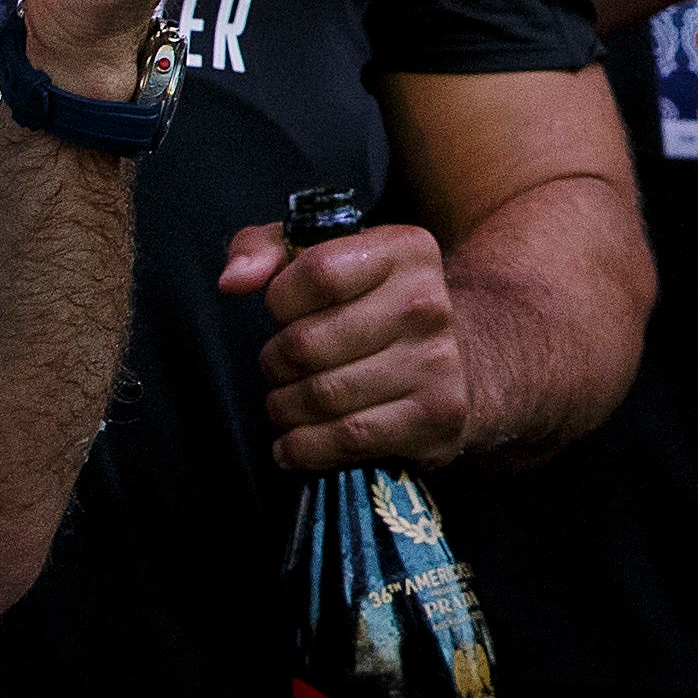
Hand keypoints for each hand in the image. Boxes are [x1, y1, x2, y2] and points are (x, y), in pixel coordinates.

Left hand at [218, 219, 469, 471]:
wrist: (464, 361)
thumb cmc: (375, 306)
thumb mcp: (329, 256)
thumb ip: (268, 249)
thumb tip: (232, 281)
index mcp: (404, 250)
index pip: (317, 270)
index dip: (281, 300)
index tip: (282, 314)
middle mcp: (427, 302)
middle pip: (309, 342)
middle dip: (275, 362)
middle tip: (278, 369)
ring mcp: (436, 362)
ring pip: (323, 395)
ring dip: (285, 408)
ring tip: (285, 405)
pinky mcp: (436, 417)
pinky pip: (348, 437)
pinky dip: (306, 448)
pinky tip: (294, 444)